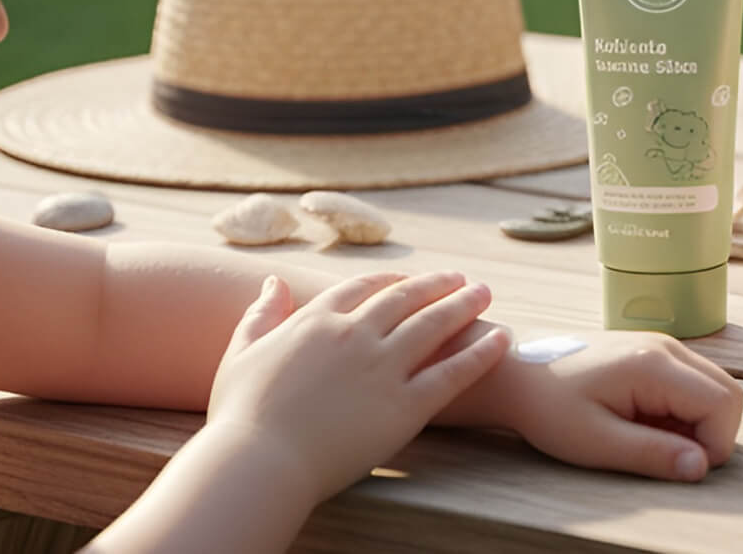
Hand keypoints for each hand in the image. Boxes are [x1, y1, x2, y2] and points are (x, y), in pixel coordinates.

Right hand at [202, 271, 510, 503]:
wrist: (258, 464)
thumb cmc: (240, 418)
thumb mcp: (241, 355)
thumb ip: (260, 316)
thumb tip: (274, 283)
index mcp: (316, 322)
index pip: (362, 289)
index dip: (389, 281)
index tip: (408, 279)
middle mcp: (355, 335)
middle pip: (406, 299)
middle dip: (436, 285)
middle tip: (461, 279)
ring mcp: (383, 367)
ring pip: (435, 325)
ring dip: (464, 305)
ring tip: (485, 294)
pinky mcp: (406, 404)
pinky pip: (453, 372)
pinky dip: (480, 352)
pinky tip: (502, 339)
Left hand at [492, 332, 742, 481]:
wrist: (517, 371)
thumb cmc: (549, 407)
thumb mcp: (596, 442)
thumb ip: (652, 454)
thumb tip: (702, 467)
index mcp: (655, 365)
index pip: (722, 404)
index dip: (714, 444)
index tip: (677, 465)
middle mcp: (668, 347)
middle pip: (729, 392)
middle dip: (712, 434)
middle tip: (668, 455)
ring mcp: (664, 344)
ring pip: (715, 386)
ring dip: (698, 423)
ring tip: (651, 438)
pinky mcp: (656, 351)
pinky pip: (694, 382)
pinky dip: (685, 410)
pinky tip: (646, 422)